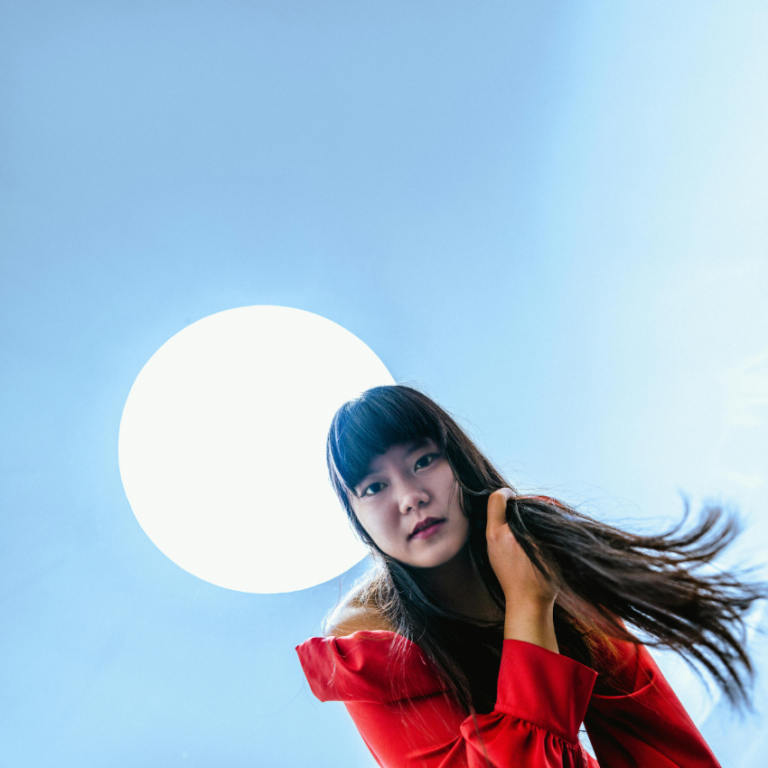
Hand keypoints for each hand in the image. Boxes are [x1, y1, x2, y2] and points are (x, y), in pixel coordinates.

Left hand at [486, 488, 559, 651]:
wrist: (528, 605)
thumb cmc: (541, 578)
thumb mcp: (546, 548)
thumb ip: (540, 525)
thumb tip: (542, 506)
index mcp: (502, 533)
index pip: (497, 499)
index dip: (508, 492)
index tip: (518, 496)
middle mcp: (493, 537)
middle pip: (496, 509)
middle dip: (511, 506)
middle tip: (526, 509)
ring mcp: (491, 548)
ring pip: (497, 522)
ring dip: (509, 518)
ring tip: (526, 524)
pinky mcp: (493, 557)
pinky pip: (498, 534)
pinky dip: (507, 530)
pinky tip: (522, 538)